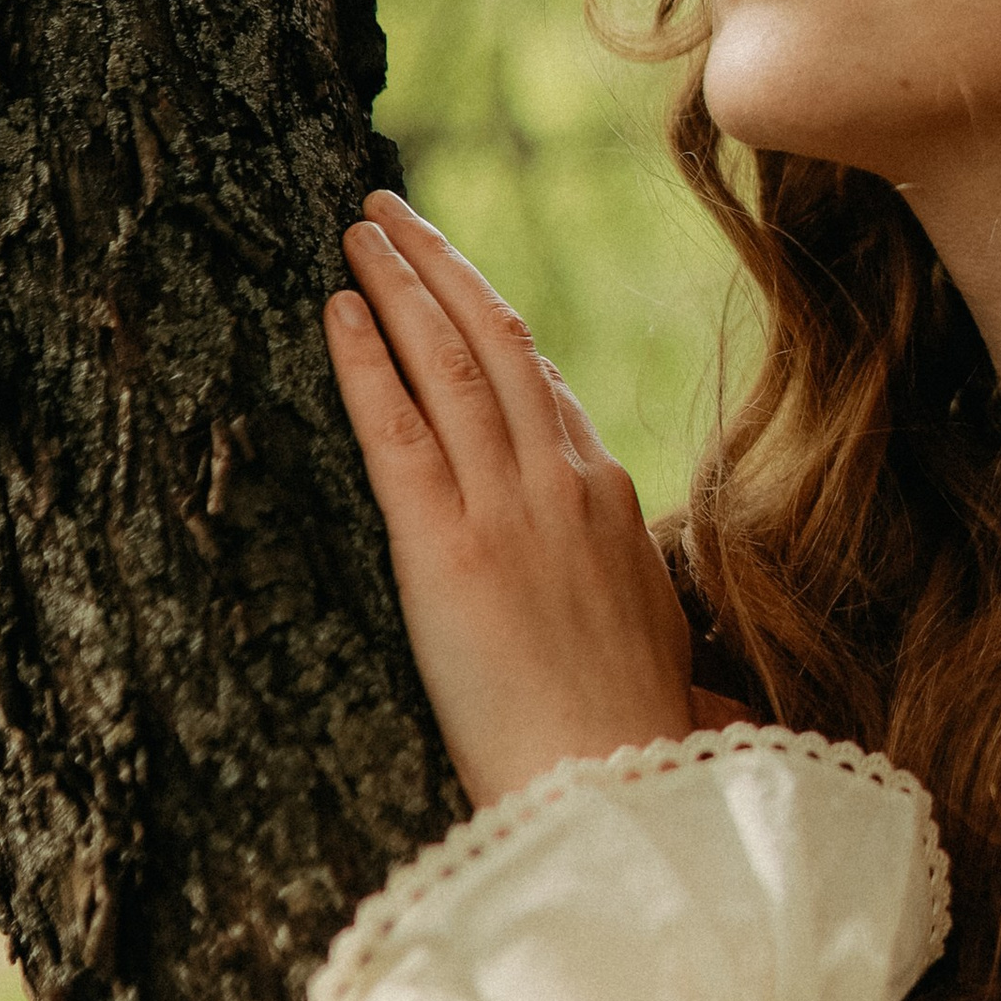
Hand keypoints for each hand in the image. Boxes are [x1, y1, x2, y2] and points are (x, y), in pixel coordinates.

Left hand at [324, 191, 700, 809]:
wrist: (618, 789)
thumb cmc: (638, 745)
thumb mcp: (661, 647)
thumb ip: (636, 597)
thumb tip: (652, 601)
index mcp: (616, 504)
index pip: (551, 391)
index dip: (499, 329)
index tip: (461, 292)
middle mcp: (566, 484)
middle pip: (502, 343)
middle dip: (444, 269)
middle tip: (394, 211)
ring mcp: (509, 508)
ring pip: (452, 360)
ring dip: (403, 283)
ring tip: (361, 227)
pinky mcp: (446, 547)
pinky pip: (399, 426)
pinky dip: (367, 358)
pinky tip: (339, 307)